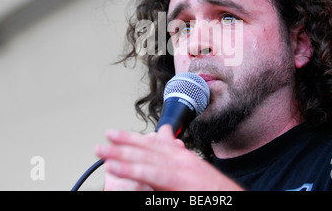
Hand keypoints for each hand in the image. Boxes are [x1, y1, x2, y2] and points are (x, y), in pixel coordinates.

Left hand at [95, 124, 243, 190]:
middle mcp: (179, 158)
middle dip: (123, 143)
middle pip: (147, 147)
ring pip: (144, 158)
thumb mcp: (194, 168)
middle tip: (104, 139)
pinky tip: (115, 167)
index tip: (115, 134)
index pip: (154, 143)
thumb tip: (164, 145)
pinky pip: (150, 174)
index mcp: (182, 156)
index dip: (132, 138)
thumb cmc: (212, 188)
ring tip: (102, 151)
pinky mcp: (176, 181)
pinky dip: (131, 170)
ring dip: (121, 154)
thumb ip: (177, 155)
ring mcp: (178, 168)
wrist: (230, 196)